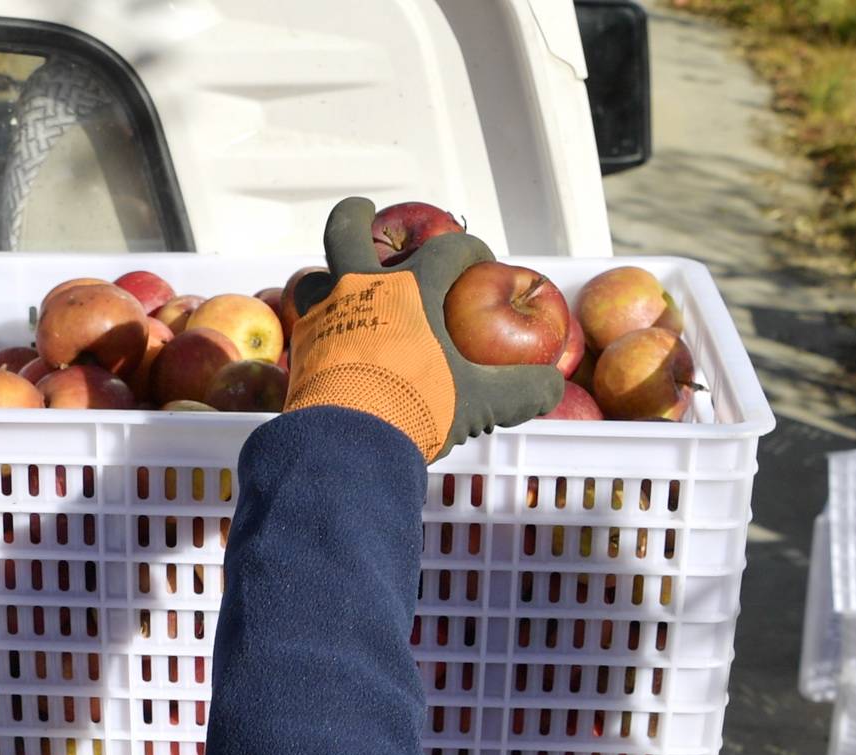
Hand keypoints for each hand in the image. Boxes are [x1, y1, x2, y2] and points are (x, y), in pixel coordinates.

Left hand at [284, 197, 566, 460]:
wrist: (348, 441)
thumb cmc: (415, 408)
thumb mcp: (478, 401)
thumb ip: (520, 391)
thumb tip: (554, 386)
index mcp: (412, 290)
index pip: (448, 250)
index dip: (469, 251)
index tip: (479, 259)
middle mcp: (362, 289)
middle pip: (349, 230)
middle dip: (357, 216)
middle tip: (364, 212)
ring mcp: (325, 316)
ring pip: (317, 277)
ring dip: (328, 277)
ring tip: (338, 287)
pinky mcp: (301, 350)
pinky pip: (305, 326)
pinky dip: (318, 329)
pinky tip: (328, 345)